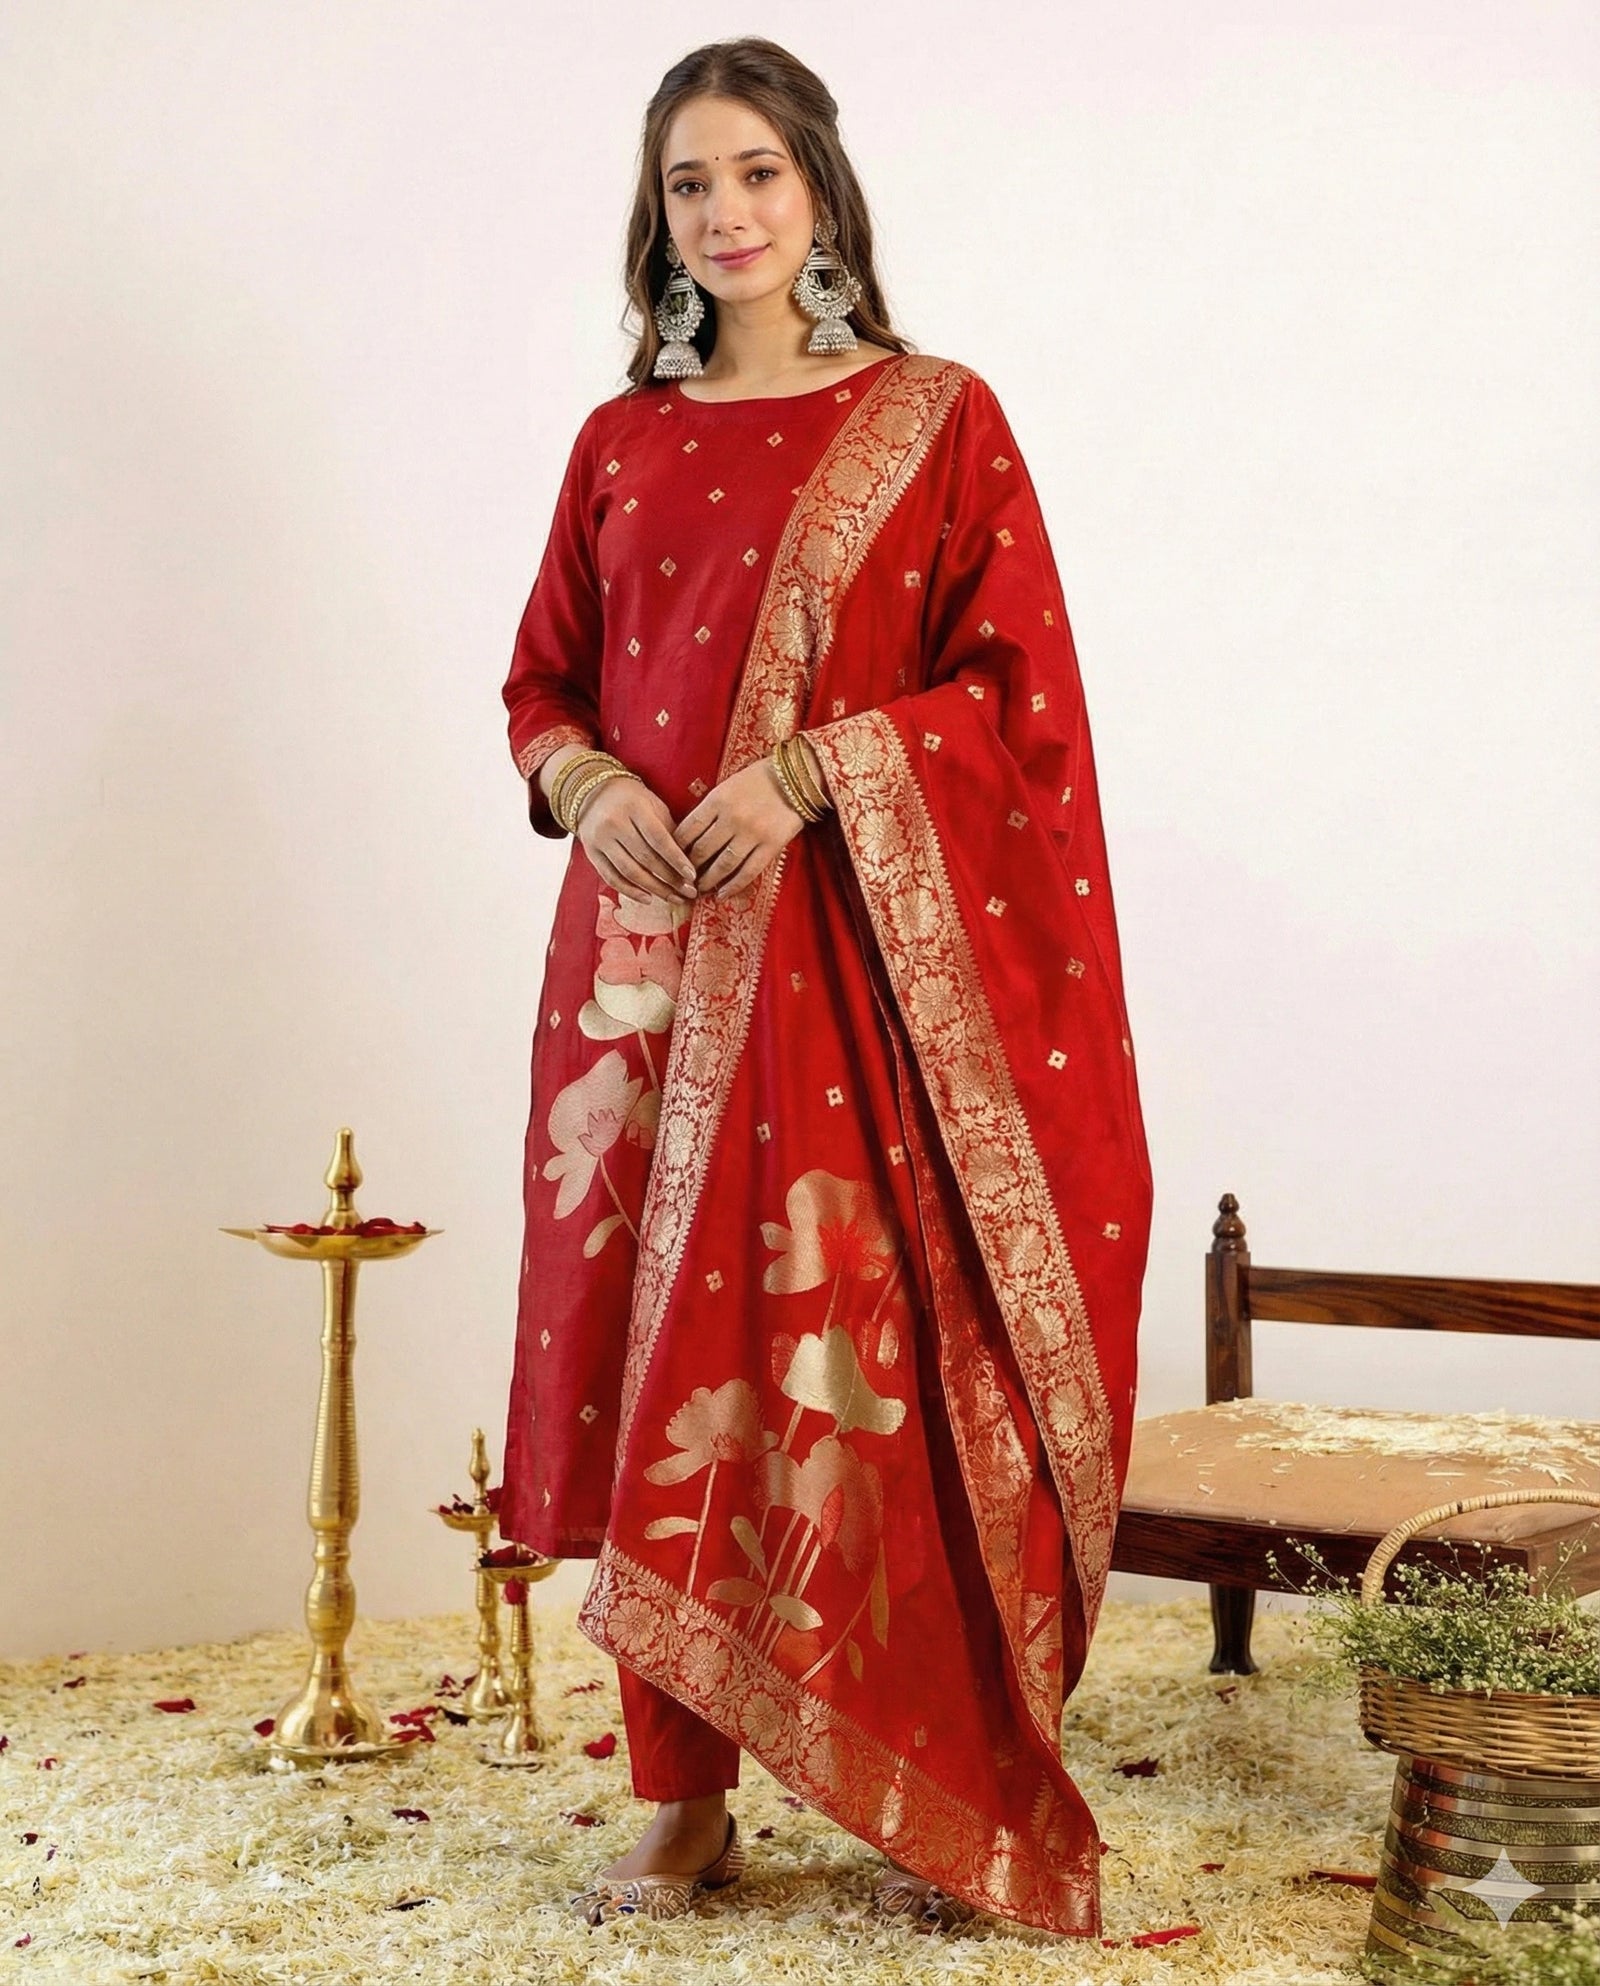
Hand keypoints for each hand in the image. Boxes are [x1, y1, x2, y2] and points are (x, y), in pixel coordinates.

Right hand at [573, 773, 699, 904]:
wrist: (594, 793)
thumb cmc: (633, 801)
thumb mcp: (654, 806)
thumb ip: (670, 831)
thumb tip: (688, 862)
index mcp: (635, 807)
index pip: (658, 838)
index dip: (676, 859)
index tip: (692, 876)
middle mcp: (615, 822)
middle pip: (645, 858)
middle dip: (670, 879)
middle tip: (688, 892)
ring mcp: (600, 839)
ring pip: (629, 871)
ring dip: (654, 889)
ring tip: (673, 898)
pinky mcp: (591, 852)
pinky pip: (611, 877)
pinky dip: (630, 891)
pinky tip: (648, 898)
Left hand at [672, 756, 809, 900]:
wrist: (798, 776)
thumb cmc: (758, 779)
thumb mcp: (727, 786)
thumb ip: (710, 809)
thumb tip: (690, 836)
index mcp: (717, 800)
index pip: (687, 830)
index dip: (676, 848)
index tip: (672, 859)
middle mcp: (732, 818)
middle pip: (702, 850)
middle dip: (689, 868)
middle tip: (683, 879)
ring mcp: (752, 833)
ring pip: (723, 865)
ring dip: (708, 880)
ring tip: (700, 889)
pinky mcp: (771, 845)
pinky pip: (748, 871)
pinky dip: (733, 886)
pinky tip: (723, 894)